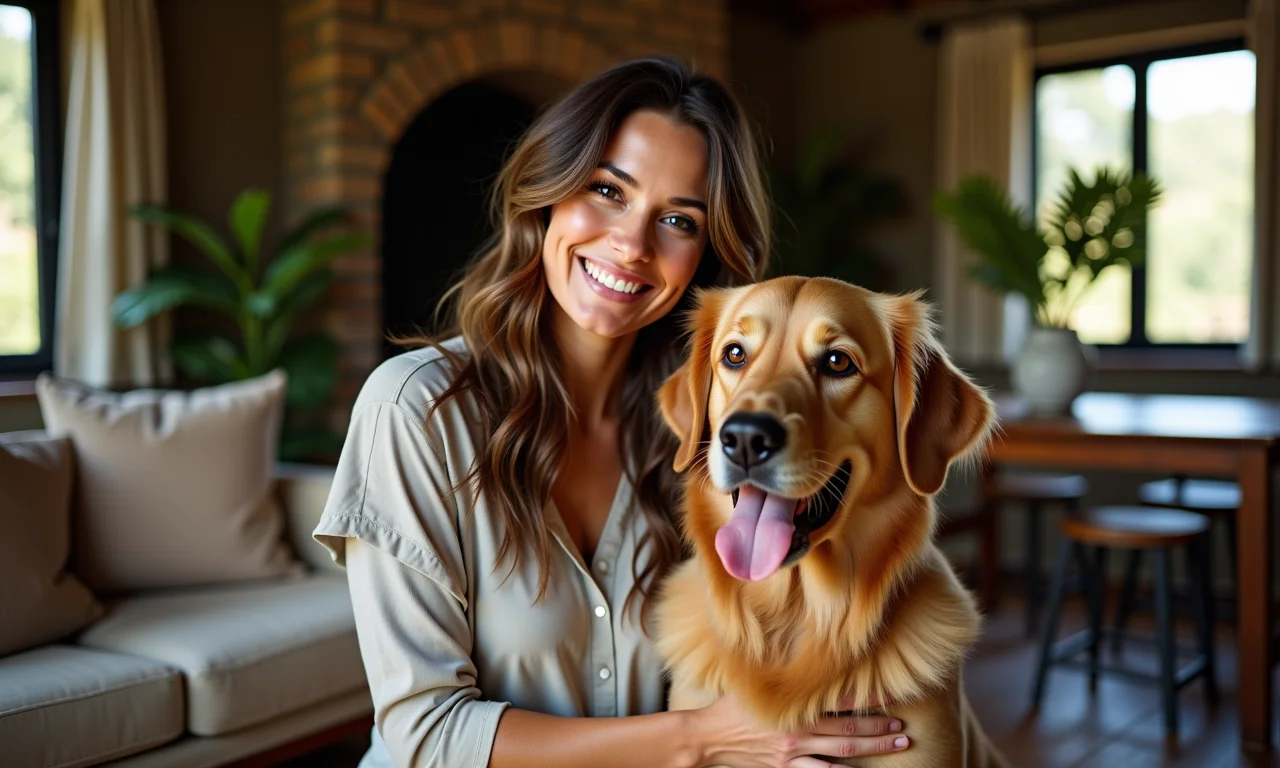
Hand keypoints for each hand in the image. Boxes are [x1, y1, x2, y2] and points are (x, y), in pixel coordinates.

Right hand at [691, 692, 908, 767]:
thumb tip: (798, 653)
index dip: (867, 697)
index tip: (891, 694)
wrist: (708, 738)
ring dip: (871, 747)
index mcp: (792, 705)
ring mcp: (793, 753)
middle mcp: (797, 729)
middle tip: (903, 728)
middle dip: (878, 728)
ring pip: (841, 750)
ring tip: (897, 744)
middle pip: (847, 727)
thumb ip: (778, 674)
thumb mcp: (753, 684)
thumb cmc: (729, 707)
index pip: (837, 698)